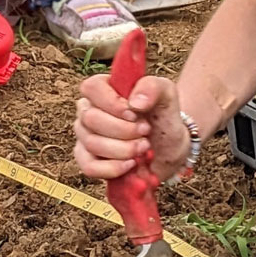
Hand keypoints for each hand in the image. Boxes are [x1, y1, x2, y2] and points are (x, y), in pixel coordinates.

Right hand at [73, 70, 188, 182]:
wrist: (169, 147)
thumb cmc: (163, 116)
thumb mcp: (166, 94)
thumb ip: (153, 88)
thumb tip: (135, 102)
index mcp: (102, 88)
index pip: (91, 88)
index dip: (112, 103)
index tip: (134, 114)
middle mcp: (88, 109)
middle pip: (90, 119)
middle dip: (124, 130)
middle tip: (146, 131)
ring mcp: (85, 136)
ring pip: (91, 143)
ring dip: (123, 149)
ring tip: (144, 147)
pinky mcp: (88, 160)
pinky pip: (89, 167)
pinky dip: (112, 168)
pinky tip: (130, 164)